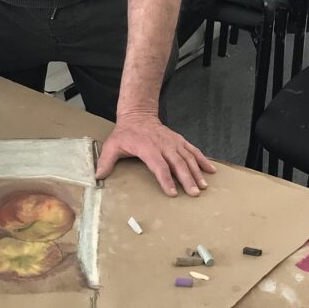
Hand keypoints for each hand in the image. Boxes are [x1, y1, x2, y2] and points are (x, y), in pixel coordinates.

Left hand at [95, 112, 215, 195]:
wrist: (137, 115)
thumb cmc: (125, 134)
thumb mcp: (112, 146)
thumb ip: (106, 162)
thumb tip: (98, 177)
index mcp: (147, 148)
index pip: (159, 166)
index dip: (166, 179)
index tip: (172, 192)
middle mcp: (163, 145)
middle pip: (177, 163)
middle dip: (187, 179)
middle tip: (194, 193)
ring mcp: (173, 142)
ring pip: (188, 157)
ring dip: (197, 172)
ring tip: (203, 186)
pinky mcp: (179, 141)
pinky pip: (193, 151)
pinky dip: (203, 160)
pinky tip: (210, 170)